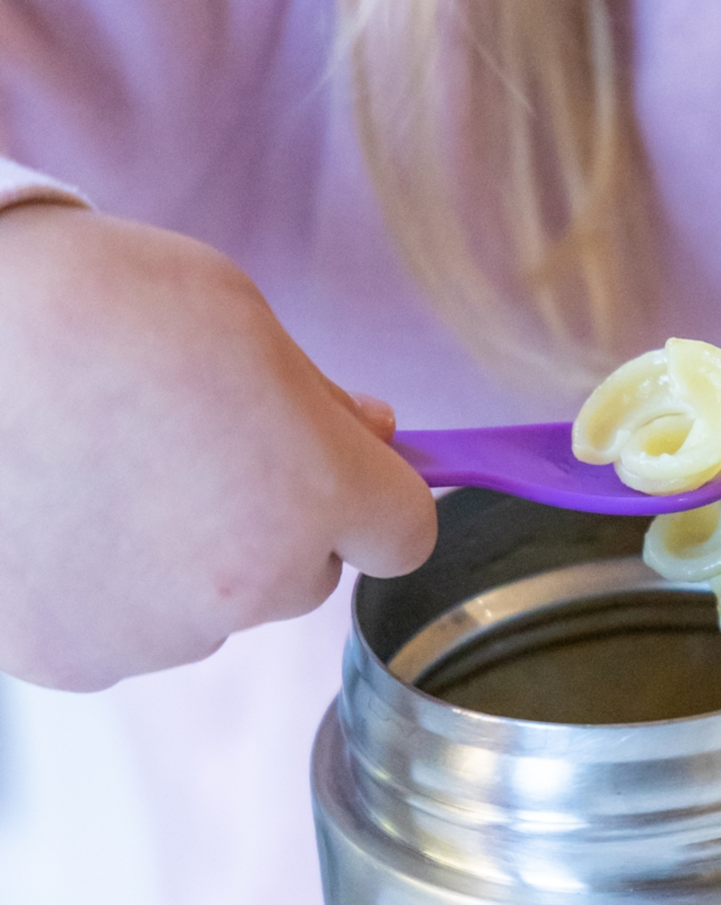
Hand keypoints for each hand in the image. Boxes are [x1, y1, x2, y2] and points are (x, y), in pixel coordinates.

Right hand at [0, 204, 437, 689]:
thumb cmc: (115, 309)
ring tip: (119, 470)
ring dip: (192, 561)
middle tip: (208, 449)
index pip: (404, 535)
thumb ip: (324, 403)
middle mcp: (250, 586)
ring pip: (214, 608)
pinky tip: (71, 512)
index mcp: (317, 496)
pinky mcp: (68, 659)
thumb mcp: (256, 327)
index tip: (347, 466)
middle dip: (281, 523)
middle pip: (307, 574)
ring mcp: (155, 633)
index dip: (378, 494)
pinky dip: (113, 587)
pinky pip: (128, 630)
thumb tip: (371, 435)